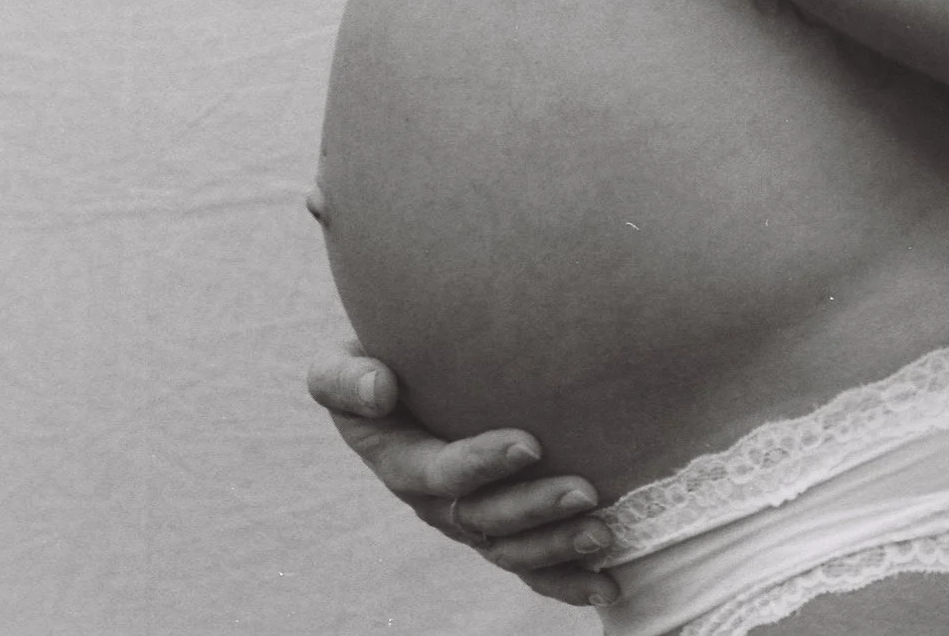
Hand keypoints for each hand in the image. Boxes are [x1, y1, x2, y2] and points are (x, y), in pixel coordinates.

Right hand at [306, 339, 618, 606]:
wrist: (398, 377)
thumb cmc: (374, 363)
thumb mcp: (340, 366)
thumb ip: (346, 378)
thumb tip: (379, 390)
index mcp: (400, 463)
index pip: (441, 473)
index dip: (482, 464)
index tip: (530, 443)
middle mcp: (436, 502)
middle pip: (485, 520)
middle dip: (535, 510)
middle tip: (585, 492)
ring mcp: (468, 518)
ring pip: (512, 549)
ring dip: (559, 547)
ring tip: (604, 533)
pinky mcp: (497, 526)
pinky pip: (530, 565)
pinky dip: (568, 579)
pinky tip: (609, 585)